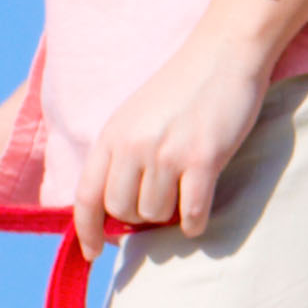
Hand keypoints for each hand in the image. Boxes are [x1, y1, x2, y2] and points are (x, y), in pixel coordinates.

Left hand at [74, 0, 307, 243]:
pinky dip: (194, 223)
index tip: (91, 253)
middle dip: (138, 219)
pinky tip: (199, 213)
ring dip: (169, 215)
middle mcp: (132, 147)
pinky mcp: (203, 159)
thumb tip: (115, 209)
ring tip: (182, 192)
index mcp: (111, 137)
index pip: (85, 197)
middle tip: (160, 202)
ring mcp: (167, 154)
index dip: (85, 231)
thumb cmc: (180, 90)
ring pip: (155, 215)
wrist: (222, 54)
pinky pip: (190, 214)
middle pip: (122, 212)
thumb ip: (120, 156)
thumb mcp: (134, 117)